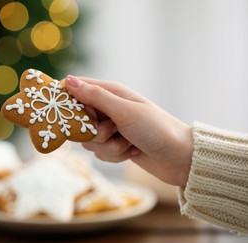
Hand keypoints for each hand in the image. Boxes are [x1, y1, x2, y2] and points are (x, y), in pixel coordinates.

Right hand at [65, 75, 192, 185]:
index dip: (70, 103)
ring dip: (109, 146)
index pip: (77, 90)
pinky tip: (131, 152)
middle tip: (113, 130)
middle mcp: (109, 109)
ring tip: (128, 143)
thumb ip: (95, 96)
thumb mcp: (124, 111)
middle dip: (94, 132)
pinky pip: (99, 153)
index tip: (74, 116)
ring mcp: (111, 129)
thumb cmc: (155, 128)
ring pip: (89, 141)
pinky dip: (115, 155)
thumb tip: (68, 80)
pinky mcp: (114, 146)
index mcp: (111, 93)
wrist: (179, 158)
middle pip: (80, 120)